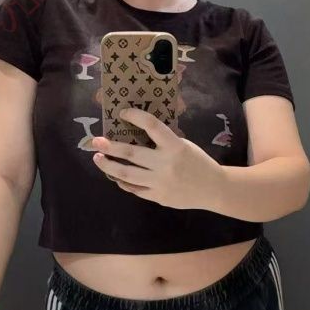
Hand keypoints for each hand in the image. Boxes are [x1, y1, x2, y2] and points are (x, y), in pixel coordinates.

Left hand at [91, 108, 224, 210]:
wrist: (213, 189)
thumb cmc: (198, 162)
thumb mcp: (184, 145)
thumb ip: (163, 142)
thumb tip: (135, 135)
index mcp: (175, 146)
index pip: (151, 125)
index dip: (135, 116)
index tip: (122, 112)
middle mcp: (165, 164)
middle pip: (130, 153)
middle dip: (109, 147)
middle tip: (96, 141)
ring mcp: (159, 182)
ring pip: (126, 174)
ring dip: (109, 166)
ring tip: (98, 159)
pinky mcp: (157, 197)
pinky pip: (134, 189)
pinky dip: (123, 182)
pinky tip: (116, 176)